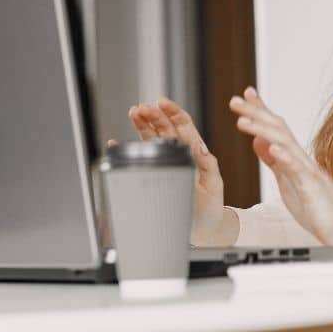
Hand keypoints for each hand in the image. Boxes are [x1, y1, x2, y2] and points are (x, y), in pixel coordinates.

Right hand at [110, 98, 235, 245]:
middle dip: (153, 116)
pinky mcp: (156, 175)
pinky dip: (127, 150)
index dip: (172, 112)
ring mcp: (167, 163)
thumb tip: (201, 147)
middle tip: (142, 108)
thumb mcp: (215, 184)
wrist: (202, 228)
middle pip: (164, 128)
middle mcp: (179, 154)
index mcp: (195, 152)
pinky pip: (140, 160)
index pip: (183, 126)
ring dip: (142, 125)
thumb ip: (209, 165)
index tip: (162, 103)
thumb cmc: (212, 206)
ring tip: (133, 112)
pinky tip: (117, 143)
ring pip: (152, 138)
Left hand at [229, 87, 332, 246]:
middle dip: (255, 113)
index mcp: (293, 157)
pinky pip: (298, 170)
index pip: (276, 127)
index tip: (245, 94)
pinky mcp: (311, 187)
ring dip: (263, 130)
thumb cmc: (314, 203)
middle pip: (277, 128)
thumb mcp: (286, 179)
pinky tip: (273, 149)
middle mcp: (300, 158)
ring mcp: (306, 171)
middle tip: (234, 101)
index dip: (260, 110)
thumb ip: (274, 160)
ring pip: (284, 144)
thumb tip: (258, 141)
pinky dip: (285, 157)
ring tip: (243, 121)